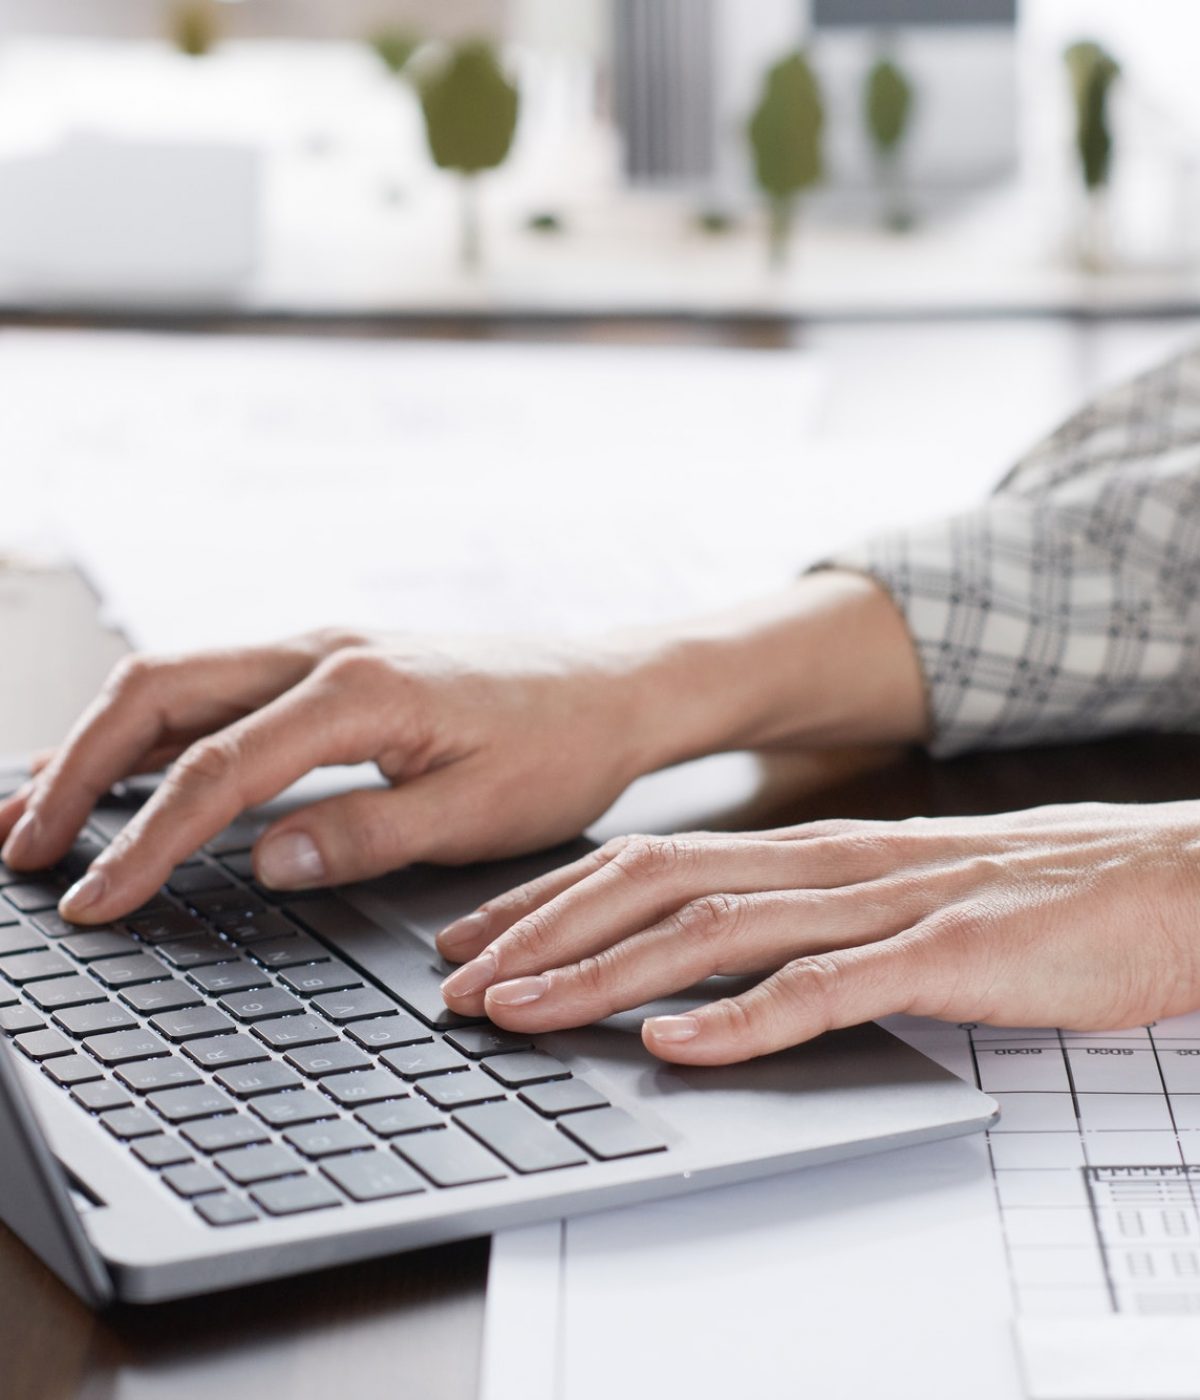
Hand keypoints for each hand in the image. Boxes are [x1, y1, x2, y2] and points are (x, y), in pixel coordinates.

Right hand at [0, 571, 923, 925]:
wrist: (615, 687)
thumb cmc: (564, 745)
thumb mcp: (481, 810)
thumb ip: (370, 833)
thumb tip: (266, 858)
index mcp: (358, 688)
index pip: (217, 769)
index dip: (144, 842)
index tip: (92, 902)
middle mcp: (323, 651)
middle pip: (159, 694)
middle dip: (75, 768)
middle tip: (18, 846)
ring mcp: (321, 649)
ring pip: (175, 681)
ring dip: (96, 740)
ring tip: (28, 803)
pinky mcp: (331, 666)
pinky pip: (216, 689)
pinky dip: (152, 730)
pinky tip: (119, 766)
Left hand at [438, 802, 1199, 1063]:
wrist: (1174, 879)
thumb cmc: (1035, 898)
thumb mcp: (895, 899)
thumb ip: (808, 920)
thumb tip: (705, 969)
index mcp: (813, 851)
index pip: (650, 861)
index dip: (551, 898)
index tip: (478, 937)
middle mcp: (832, 863)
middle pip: (655, 883)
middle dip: (544, 932)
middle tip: (459, 982)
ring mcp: (888, 901)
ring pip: (717, 930)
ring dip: (608, 975)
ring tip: (524, 1011)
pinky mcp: (950, 949)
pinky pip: (828, 985)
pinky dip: (744, 1018)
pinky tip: (677, 1048)